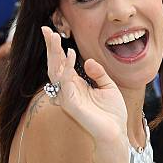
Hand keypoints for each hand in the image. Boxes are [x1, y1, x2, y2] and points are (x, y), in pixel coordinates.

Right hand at [41, 26, 126, 141]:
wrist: (116, 133)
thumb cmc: (112, 113)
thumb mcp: (108, 87)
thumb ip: (98, 73)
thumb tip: (88, 61)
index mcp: (76, 85)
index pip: (63, 64)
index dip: (57, 49)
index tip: (52, 32)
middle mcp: (68, 90)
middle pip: (55, 65)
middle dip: (50, 47)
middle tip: (46, 30)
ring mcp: (68, 97)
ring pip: (56, 72)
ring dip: (54, 54)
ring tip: (54, 37)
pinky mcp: (71, 105)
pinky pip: (66, 84)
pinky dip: (68, 69)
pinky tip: (71, 55)